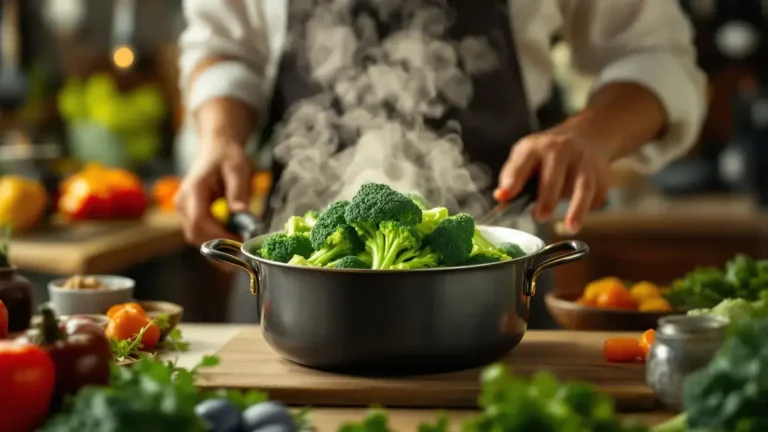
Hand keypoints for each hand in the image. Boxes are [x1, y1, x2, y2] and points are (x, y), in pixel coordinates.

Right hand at [175, 138, 251, 245]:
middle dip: (219, 245)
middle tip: (243, 248)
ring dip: (217, 245)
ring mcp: (183, 210)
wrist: (217, 150)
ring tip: (240, 244)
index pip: (199, 221)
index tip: (240, 241)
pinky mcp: (189, 215)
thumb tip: (241, 212)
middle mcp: (182, 202)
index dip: (219, 236)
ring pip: (196, 237)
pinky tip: (232, 239)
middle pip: (195, 234)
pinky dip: (215, 240)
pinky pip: (199, 233)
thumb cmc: (228, 157)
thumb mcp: (238, 169)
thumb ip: (238, 191)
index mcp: (193, 190)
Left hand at [493, 123, 611, 232]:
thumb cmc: (549, 153)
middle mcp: (561, 151)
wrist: (588, 135)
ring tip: (571, 227)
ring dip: (577, 208)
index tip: (503, 196)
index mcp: (535, 148)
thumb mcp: (527, 155)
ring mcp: (584, 162)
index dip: (512, 180)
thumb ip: (512, 177)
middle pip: (554, 176)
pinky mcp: (602, 175)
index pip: (521, 163)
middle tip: (539, 216)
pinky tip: (578, 215)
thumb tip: (501, 199)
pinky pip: (596, 195)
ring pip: (583, 187)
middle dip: (547, 198)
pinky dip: (588, 208)